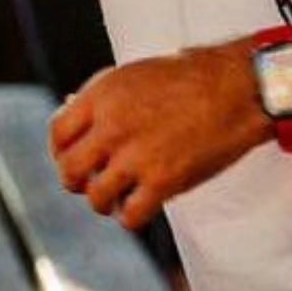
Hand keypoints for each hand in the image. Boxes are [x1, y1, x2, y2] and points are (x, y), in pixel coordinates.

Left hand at [48, 40, 269, 229]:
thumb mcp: (132, 74)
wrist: (234, 88)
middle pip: (69, 170)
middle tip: (89, 182)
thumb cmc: (187, 77)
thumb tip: (70, 110)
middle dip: (75, 181)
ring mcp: (136, 156)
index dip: (59, 151)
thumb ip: (101, 97)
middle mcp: (112, 126)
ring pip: (96, 197)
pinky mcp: (164, 181)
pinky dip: (131, 216)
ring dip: (103, 202)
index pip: (57, 133)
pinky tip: (139, 205)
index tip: (71, 157)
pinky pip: (131, 215)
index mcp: (101, 96)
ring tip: (117, 196)